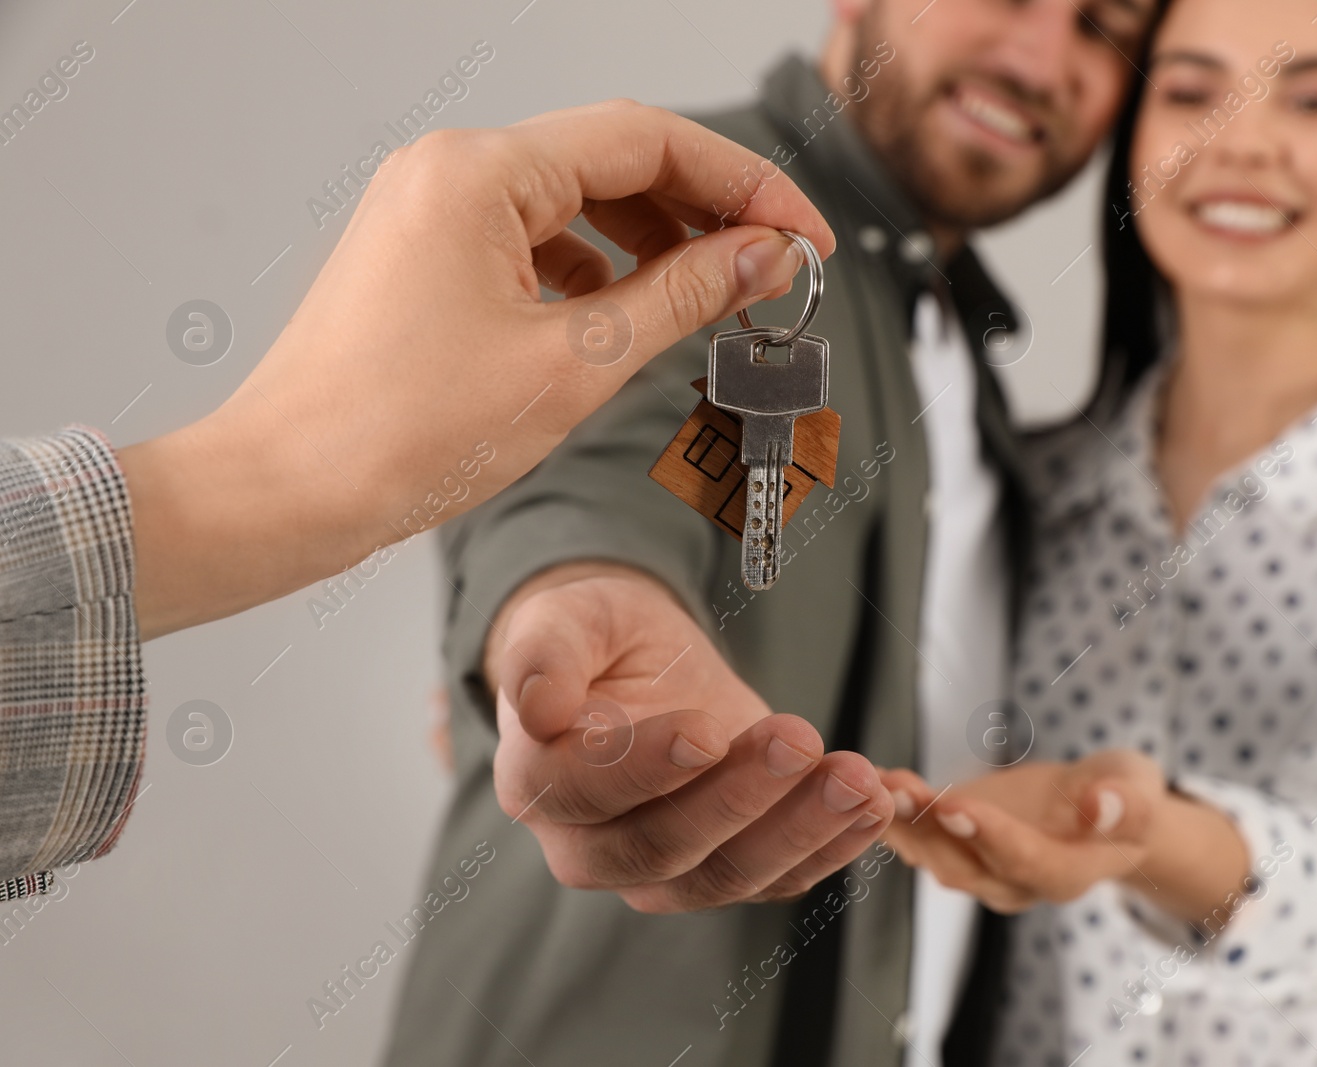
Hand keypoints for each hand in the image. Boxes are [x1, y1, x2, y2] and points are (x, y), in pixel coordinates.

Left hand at [122, 101, 834, 636]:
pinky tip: (632, 313)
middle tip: (775, 267)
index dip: (743, 182)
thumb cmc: (401, 435)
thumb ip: (682, 295)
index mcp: (480, 173)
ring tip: (715, 295)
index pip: (646, 139)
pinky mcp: (427, 253)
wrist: (289, 492)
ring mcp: (433, 208)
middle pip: (613, 160)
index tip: (803, 234)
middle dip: (704, 210)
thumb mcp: (575, 365)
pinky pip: (534, 237)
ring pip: (576, 200)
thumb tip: (762, 257)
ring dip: (654, 241)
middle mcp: (450, 170)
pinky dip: (596, 268)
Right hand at [489, 563, 894, 912]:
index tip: (706, 731)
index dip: (646, 767)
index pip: (586, 792)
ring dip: (801, 830)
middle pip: (664, 847)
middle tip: (799, 738)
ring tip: (857, 779)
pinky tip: (874, 806)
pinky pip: (778, 878)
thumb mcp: (565, 619)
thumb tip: (539, 706)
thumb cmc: (595, 642)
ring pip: (728, 875)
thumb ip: (546, 654)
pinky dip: (832, 847)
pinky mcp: (724, 870)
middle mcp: (591, 846)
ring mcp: (661, 870)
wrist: (637, 668)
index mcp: (538, 782)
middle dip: (741, 798)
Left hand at [881, 750, 1248, 922]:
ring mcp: (978, 867)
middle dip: (927, 828)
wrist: (1095, 806)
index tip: (956, 806)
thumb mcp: (1139, 789)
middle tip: (897, 792)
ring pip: (931, 852)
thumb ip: (1126, 804)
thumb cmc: (1122, 796)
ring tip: (874, 781)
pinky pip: (915, 833)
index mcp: (1065, 875)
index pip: (1026, 864)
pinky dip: (889, 810)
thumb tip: (1101, 806)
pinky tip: (865, 781)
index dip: (991, 838)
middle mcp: (1013, 883)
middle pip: (965, 864)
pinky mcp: (952, 843)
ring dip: (898, 819)